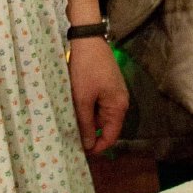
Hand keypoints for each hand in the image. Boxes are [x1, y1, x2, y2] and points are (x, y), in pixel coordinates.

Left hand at [67, 36, 127, 155]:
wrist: (88, 40)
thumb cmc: (86, 69)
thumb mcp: (82, 99)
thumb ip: (86, 124)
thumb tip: (89, 146)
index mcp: (118, 107)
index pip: (112, 136)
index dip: (98, 147)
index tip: (81, 152)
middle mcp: (121, 102)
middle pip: (107, 127)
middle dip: (91, 134)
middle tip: (72, 137)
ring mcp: (115, 93)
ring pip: (101, 116)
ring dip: (88, 121)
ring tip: (71, 122)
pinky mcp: (107, 86)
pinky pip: (99, 105)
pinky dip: (88, 109)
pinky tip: (75, 108)